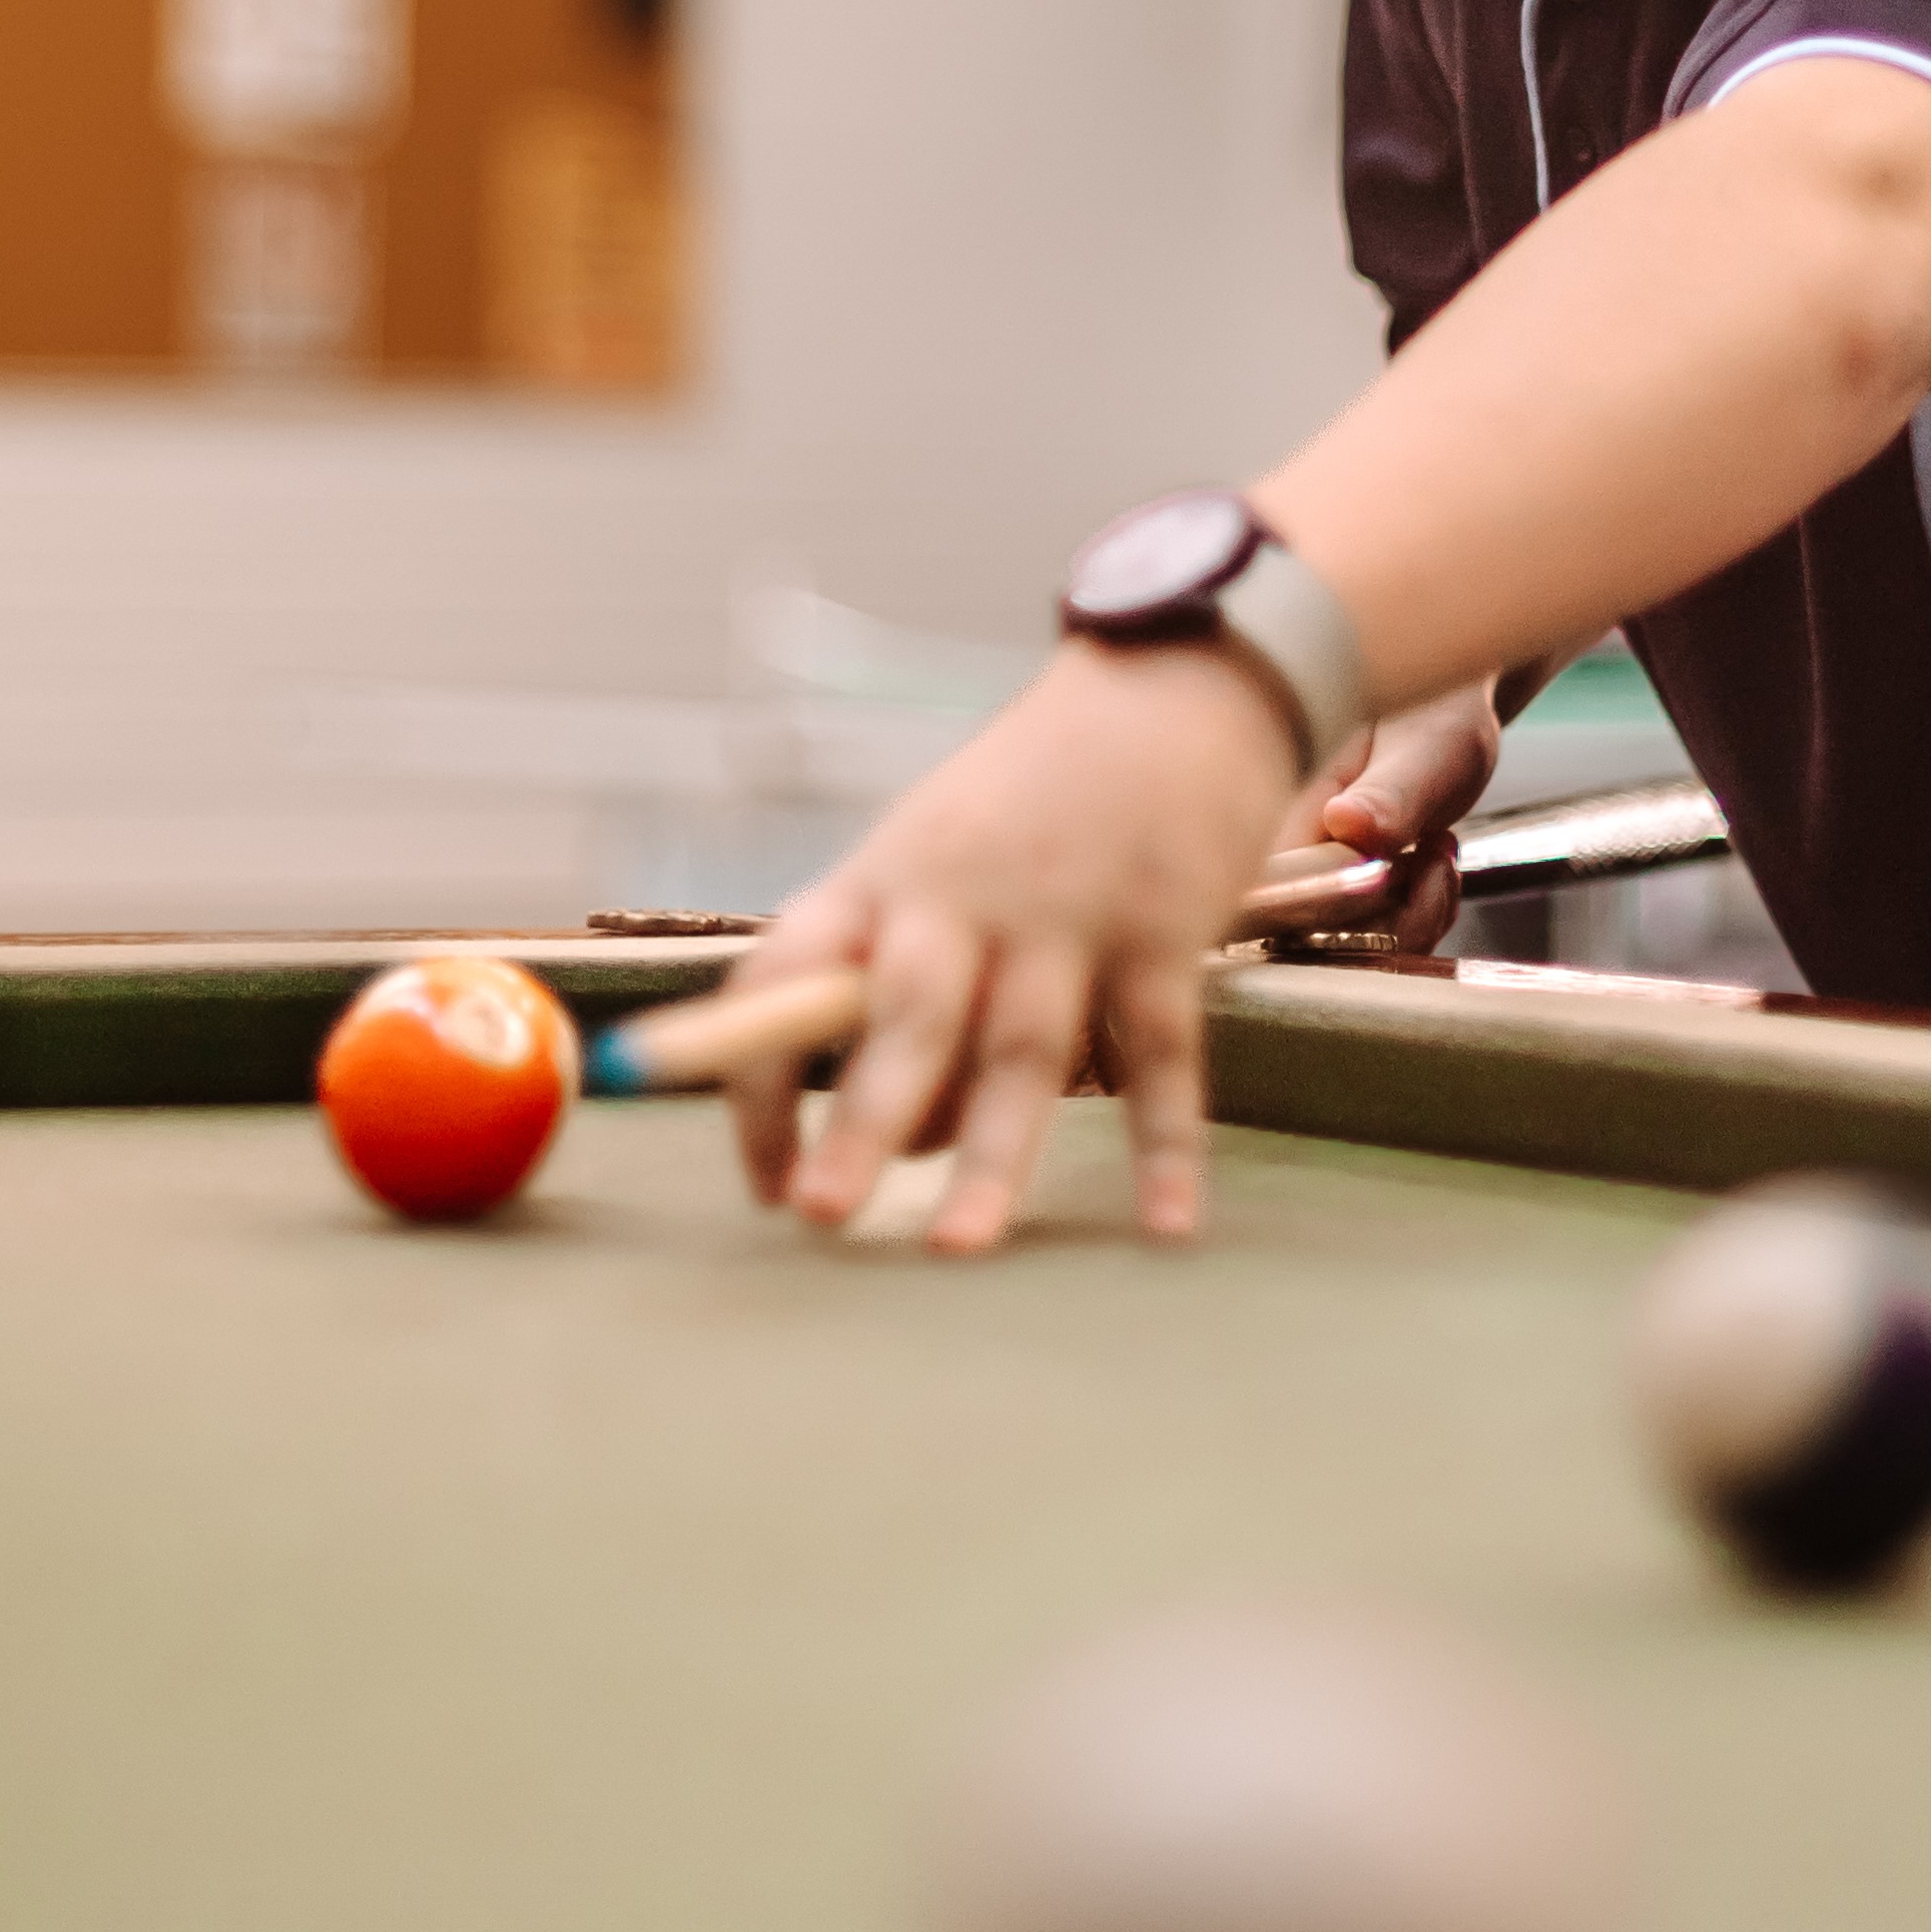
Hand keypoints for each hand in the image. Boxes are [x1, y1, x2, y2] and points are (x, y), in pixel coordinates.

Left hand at [609, 638, 1300, 1255]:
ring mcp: (1067, 911)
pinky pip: (1161, 1053)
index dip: (756, 1078)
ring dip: (992, 1154)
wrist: (1174, 684)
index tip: (761, 1184)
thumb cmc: (1035, 797)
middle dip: (862, 1117)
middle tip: (822, 1212)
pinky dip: (1164, 1143)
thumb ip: (899, 977)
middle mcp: (963, 895)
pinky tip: (1164, 1227)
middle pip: (903, 1015)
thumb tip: (888, 1134)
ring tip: (956, 1247)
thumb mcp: (932, 855)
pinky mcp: (1165, 927)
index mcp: (883, 878)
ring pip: (1024, 1047)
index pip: (786, 976)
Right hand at [1292, 681, 1504, 952]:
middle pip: (1314, 941)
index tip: (1400, 866)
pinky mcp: (1335, 897)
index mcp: (1276, 810)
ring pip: (1349, 948)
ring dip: (1415, 916)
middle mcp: (1280, 856)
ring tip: (1437, 851)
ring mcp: (1306, 880)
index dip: (1341, 911)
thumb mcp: (1423, 751)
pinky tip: (1433, 867)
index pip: (1276, 900)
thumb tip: (1346, 824)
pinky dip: (1419, 917)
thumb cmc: (1427, 718)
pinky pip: (1373, 941)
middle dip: (1394, 920)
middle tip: (1433, 856)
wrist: (1443, 714)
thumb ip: (1388, 794)